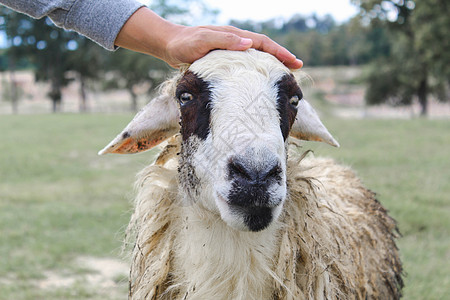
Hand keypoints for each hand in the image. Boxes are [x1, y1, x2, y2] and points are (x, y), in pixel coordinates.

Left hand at [164, 25, 302, 68]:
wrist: (170, 45)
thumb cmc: (185, 43)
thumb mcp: (203, 41)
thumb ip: (224, 41)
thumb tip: (249, 44)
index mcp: (234, 36)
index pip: (263, 43)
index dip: (280, 52)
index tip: (295, 62)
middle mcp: (235, 42)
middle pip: (264, 49)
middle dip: (282, 57)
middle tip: (298, 68)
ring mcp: (231, 50)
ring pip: (257, 56)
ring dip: (271, 63)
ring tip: (285, 74)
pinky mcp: (225, 60)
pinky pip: (246, 64)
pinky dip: (257, 69)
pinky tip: (260, 79)